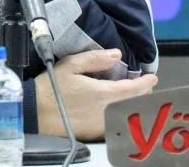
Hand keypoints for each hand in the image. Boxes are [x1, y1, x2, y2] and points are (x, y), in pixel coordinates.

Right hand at [35, 49, 157, 141]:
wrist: (35, 113)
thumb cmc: (52, 86)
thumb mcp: (71, 65)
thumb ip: (95, 59)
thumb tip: (116, 54)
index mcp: (102, 94)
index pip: (132, 89)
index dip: (145, 83)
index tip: (153, 77)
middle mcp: (106, 112)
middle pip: (133, 104)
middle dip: (143, 95)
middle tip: (146, 86)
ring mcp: (100, 125)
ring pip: (126, 115)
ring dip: (134, 105)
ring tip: (135, 97)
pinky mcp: (93, 134)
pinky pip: (115, 124)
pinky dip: (123, 115)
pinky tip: (119, 109)